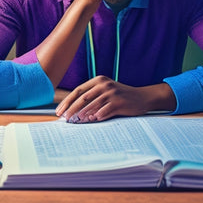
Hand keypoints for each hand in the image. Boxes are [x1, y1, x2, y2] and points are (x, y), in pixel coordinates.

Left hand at [55, 76, 175, 122]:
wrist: (142, 97)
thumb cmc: (121, 96)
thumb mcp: (106, 91)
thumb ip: (92, 97)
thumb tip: (73, 110)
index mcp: (98, 80)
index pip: (78, 90)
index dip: (67, 101)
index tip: (59, 111)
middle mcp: (104, 84)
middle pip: (83, 98)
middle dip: (71, 109)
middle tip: (65, 119)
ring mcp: (112, 93)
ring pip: (92, 105)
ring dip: (82, 115)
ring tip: (74, 122)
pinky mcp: (119, 102)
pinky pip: (104, 111)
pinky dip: (96, 117)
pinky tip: (91, 121)